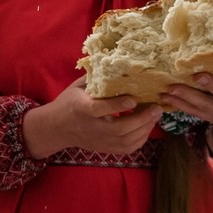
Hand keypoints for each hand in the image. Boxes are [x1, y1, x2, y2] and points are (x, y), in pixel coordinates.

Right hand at [23, 80, 162, 158]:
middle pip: (119, 129)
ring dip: (145, 129)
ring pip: (126, 141)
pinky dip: (141, 138)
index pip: (100, 109)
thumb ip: (96, 79)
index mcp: (81, 109)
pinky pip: (128, 148)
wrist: (57, 128)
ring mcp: (99, 141)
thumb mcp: (77, 87)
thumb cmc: (69, 102)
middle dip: (141, 119)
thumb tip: (118, 64)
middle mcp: (92, 128)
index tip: (134, 98)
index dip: (118, 105)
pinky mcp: (105, 149)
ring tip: (155, 115)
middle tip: (156, 108)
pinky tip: (147, 126)